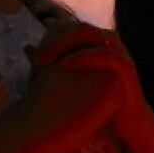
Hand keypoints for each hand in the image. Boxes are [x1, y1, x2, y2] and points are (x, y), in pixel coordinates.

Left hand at [26, 21, 153, 151]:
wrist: (124, 125)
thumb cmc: (94, 100)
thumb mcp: (66, 78)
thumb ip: (49, 62)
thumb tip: (27, 49)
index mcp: (94, 40)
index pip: (69, 26)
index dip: (48, 37)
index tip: (31, 57)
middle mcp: (107, 40)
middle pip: (77, 27)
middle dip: (54, 41)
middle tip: (35, 60)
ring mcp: (119, 51)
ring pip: (88, 34)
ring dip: (64, 45)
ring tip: (45, 61)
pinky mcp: (126, 66)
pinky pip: (104, 53)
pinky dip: (83, 56)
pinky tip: (64, 65)